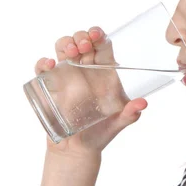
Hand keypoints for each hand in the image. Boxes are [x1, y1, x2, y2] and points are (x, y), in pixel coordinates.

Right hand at [34, 26, 147, 157]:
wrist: (78, 150)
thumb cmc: (101, 133)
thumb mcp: (118, 122)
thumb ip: (130, 113)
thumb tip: (142, 104)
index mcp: (104, 72)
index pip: (102, 46)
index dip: (99, 35)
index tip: (96, 35)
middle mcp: (85, 70)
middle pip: (82, 41)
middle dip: (82, 36)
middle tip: (83, 45)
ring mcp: (67, 75)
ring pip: (62, 48)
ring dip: (65, 43)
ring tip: (70, 52)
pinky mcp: (50, 85)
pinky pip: (43, 68)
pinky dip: (43, 62)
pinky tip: (49, 64)